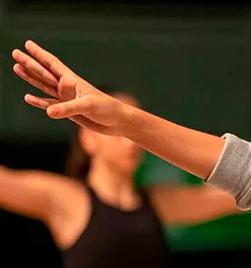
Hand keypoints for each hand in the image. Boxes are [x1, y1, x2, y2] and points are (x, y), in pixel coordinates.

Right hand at [12, 40, 129, 135]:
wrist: (117, 122)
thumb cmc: (107, 110)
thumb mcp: (87, 106)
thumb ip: (67, 109)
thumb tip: (48, 112)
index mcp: (73, 81)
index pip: (52, 64)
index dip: (40, 54)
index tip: (28, 44)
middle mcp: (67, 88)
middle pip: (44, 72)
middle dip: (30, 63)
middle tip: (14, 52)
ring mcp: (66, 99)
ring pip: (44, 86)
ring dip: (30, 78)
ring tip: (16, 68)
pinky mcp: (67, 112)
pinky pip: (49, 104)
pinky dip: (38, 101)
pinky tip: (28, 97)